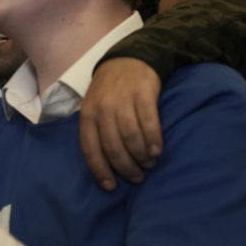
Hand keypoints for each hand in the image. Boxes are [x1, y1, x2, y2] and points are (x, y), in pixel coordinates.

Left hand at [80, 58, 162, 190]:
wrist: (128, 59)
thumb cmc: (109, 91)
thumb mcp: (94, 108)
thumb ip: (97, 131)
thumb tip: (104, 164)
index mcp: (87, 116)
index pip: (91, 149)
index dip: (100, 170)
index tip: (111, 186)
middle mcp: (103, 110)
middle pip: (113, 147)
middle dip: (126, 167)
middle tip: (137, 178)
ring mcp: (123, 101)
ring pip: (131, 137)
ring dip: (141, 156)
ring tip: (149, 165)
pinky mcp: (143, 95)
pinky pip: (149, 123)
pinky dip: (153, 140)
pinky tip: (157, 151)